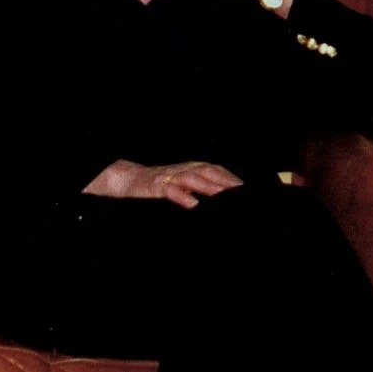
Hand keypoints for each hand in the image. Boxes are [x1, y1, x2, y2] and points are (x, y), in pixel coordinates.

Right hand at [83, 159, 243, 208]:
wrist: (127, 179)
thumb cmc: (159, 185)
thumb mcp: (182, 185)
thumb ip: (200, 188)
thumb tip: (221, 196)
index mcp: (191, 168)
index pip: (215, 170)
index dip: (230, 178)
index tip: (245, 188)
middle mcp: (182, 170)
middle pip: (207, 171)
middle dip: (224, 181)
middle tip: (239, 192)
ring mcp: (169, 177)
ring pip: (190, 178)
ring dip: (207, 186)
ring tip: (220, 195)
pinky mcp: (155, 186)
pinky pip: (170, 190)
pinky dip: (181, 196)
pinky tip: (192, 204)